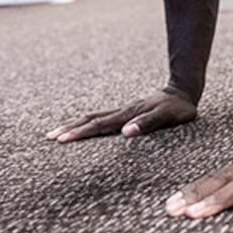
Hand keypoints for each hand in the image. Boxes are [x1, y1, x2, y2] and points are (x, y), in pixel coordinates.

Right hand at [45, 87, 196, 142]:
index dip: (79, 133)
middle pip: (89, 120)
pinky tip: (82, 127)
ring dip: (75, 125)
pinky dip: (87, 123)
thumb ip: (147, 124)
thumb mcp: (166, 117)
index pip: (98, 125)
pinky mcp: (126, 112)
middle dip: (69, 129)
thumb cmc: (177, 109)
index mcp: (127, 115)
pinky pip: (101, 117)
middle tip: (49, 137)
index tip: (61, 140)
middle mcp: (121, 112)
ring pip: (93, 117)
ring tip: (57, 132)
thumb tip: (125, 133)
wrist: (183, 92)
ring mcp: (122, 111)